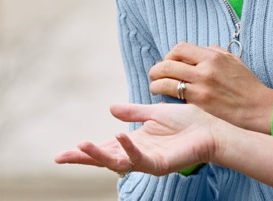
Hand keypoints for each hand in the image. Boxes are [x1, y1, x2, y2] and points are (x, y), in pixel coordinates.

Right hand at [55, 103, 221, 175]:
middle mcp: (138, 154)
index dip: (85, 150)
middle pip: (105, 159)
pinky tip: (119, 136)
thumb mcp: (155, 112)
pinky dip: (128, 148)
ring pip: (117, 162)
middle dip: (84, 158)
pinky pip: (140, 158)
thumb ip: (133, 112)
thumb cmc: (187, 121)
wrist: (211, 128)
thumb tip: (110, 109)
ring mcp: (148, 161)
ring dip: (99, 155)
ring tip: (81, 147)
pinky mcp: (160, 163)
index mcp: (136, 142)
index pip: (105, 148)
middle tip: (61, 157)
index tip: (62, 153)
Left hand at [149, 43, 272, 132]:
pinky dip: (166, 97)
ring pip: (166, 81)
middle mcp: (205, 70)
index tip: (168, 61)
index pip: (180, 48)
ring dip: (156, 84)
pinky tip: (165, 99)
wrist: (257, 108)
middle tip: (154, 74)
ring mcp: (201, 88)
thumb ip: (214, 52)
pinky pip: (174, 97)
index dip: (169, 54)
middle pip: (168, 64)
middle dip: (156, 69)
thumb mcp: (233, 60)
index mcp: (213, 56)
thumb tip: (199, 50)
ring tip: (155, 87)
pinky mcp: (199, 105)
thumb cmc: (246, 85)